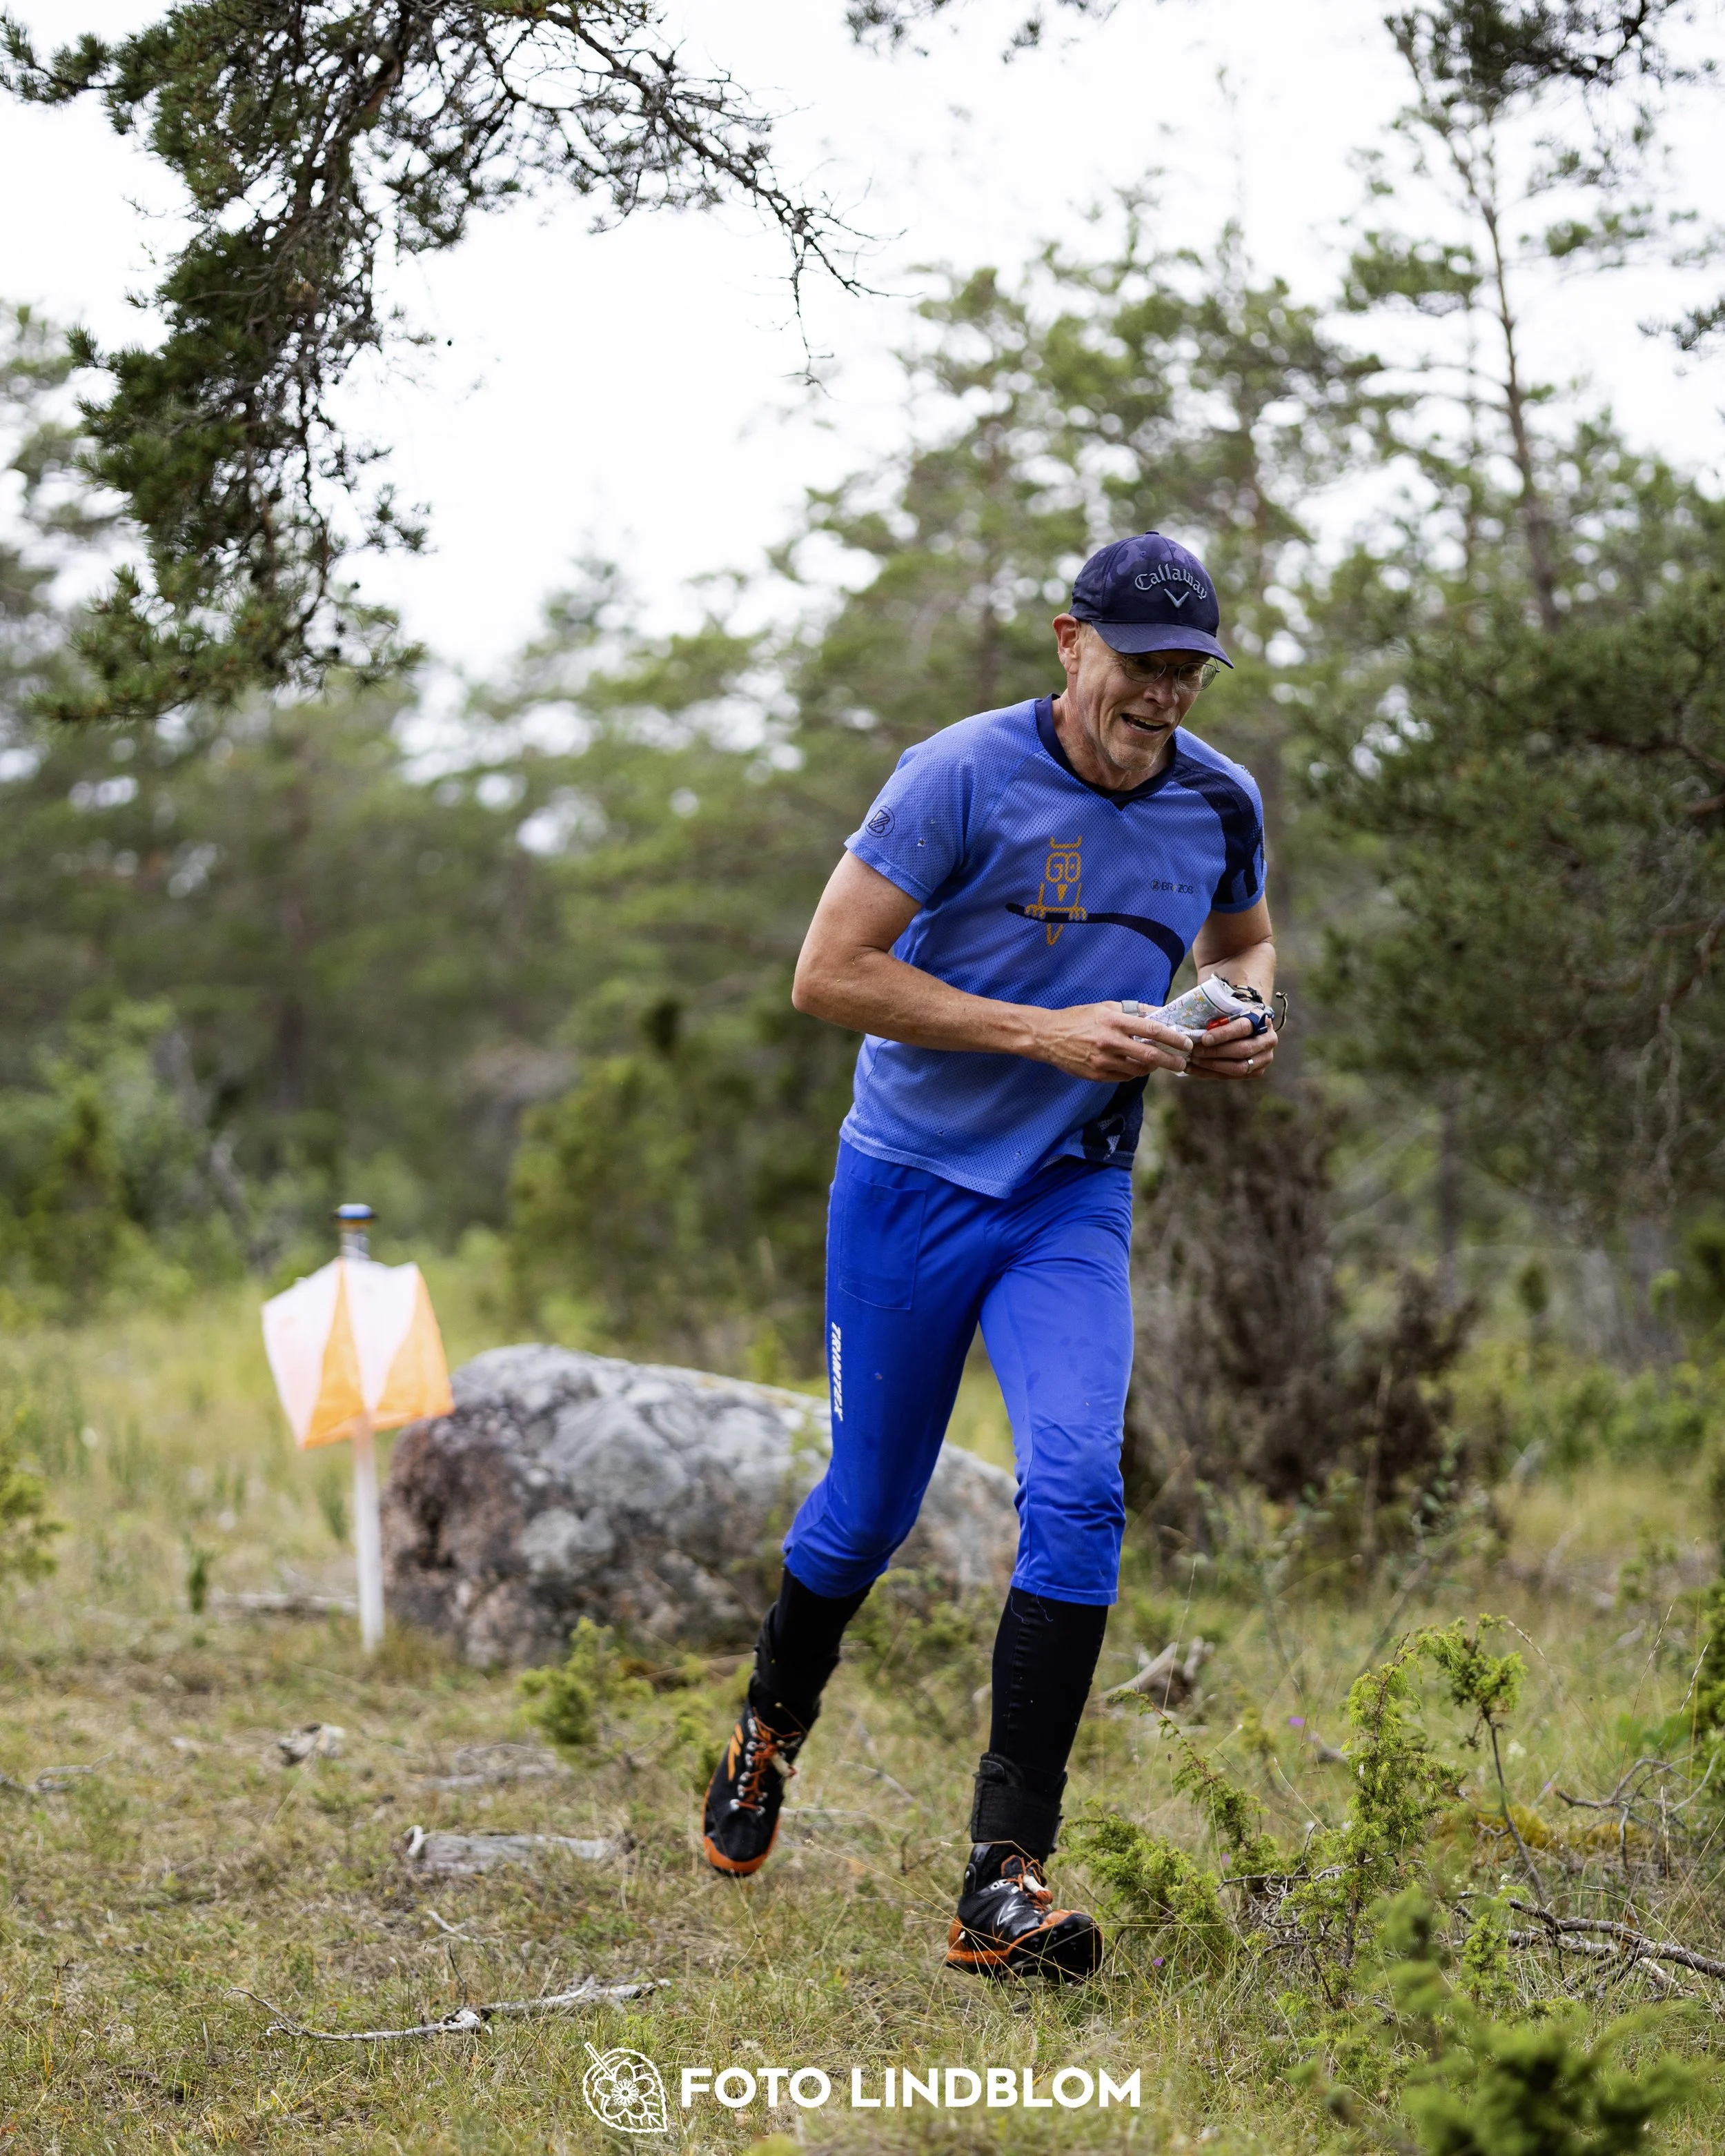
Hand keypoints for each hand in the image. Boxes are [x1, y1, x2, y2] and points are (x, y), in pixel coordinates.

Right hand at [1030, 1002, 1193, 1080]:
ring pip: (1139, 1069)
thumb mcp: (1106, 1007)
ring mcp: (1103, 1061)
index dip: (1173, 1037)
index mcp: (1114, 1021)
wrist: (1049, 1036)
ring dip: (1153, 1066)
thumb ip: (1134, 1010)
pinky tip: (1135, 1065)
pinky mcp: (1097, 1074)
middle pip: (1150, 1054)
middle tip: (1182, 1062)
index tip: (1186, 1042)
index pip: (1152, 1029)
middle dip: (1171, 1060)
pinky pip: (1125, 1077)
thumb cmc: (1079, 1018)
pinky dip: (1135, 1072)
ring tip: (1157, 1062)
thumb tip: (1160, 1013)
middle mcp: (1110, 1042)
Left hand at [1186, 1014, 1277, 1081]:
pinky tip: (1193, 1069)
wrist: (1249, 1025)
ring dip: (1212, 1065)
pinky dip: (1209, 1073)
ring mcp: (1264, 1059)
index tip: (1204, 1039)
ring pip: (1238, 1068)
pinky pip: (1231, 1076)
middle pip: (1242, 1050)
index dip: (1223, 1034)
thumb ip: (1219, 1017)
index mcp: (1262, 1020)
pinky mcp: (1256, 1072)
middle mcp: (1268, 1041)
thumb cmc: (1235, 1015)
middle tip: (1195, 1051)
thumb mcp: (1230, 1010)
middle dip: (1216, 1052)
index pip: (1243, 1028)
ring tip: (1193, 1060)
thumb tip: (1195, 1030)